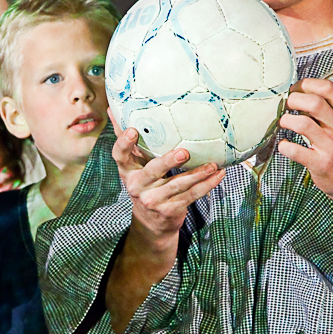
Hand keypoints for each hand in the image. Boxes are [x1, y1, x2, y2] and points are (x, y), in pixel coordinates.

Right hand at [106, 128, 224, 332]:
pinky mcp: (170, 210)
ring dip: (197, 174)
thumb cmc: (144, 184)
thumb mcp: (133, 166)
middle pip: (152, 171)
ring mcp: (154, 200)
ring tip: (212, 164)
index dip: (124, 143)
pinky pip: (191, 196)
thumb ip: (128, 141)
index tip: (133, 130)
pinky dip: (207, 185)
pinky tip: (218, 174)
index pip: (120, 155)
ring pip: (177, 185)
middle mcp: (137, 186)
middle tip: (183, 152)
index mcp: (127, 171)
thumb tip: (113, 109)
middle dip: (168, 162)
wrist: (150, 224)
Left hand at [276, 78, 332, 216]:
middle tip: (286, 105)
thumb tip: (303, 95)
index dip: (307, 84)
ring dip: (287, 120)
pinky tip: (284, 145)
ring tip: (284, 123)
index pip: (328, 88)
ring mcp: (331, 147)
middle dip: (294, 99)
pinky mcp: (321, 164)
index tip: (296, 89)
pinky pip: (296, 151)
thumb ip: (330, 112)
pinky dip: (284, 146)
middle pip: (314, 102)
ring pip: (303, 124)